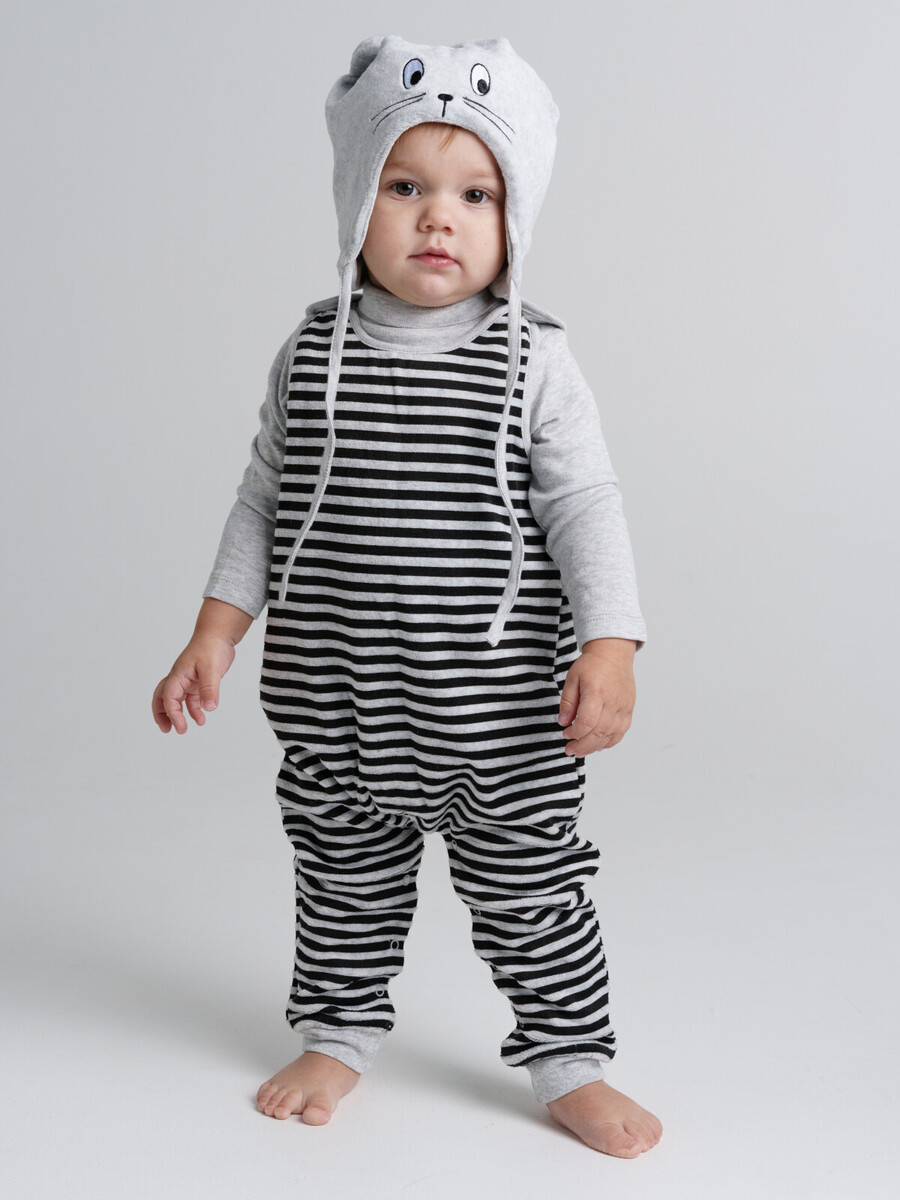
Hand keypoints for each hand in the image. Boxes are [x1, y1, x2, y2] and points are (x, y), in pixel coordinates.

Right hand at [151, 633, 236, 733]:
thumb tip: (209, 708)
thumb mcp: (212, 668)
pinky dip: (194, 709)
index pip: (169, 698)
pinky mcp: (198, 681)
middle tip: (166, 729)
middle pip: (162, 698)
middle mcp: (180, 678)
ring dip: (178, 714)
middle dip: (162, 715)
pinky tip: (201, 717)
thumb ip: (210, 688)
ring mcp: (188, 680)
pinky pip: (191, 698)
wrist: (218, 634)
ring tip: (184, 729)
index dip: (173, 714)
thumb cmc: (211, 646)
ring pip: (176, 699)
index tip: (181, 727)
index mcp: (178, 674)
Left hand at [557, 638, 636, 755]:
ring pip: (610, 736)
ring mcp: (623, 707)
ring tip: (581, 751)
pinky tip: (598, 745)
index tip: (565, 734)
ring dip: (594, 747)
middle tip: (570, 750)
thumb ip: (567, 702)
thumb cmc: (592, 664)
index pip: (587, 722)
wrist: (613, 654)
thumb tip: (563, 722)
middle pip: (599, 733)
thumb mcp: (572, 679)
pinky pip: (621, 732)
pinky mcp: (629, 709)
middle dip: (582, 746)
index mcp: (596, 692)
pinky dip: (609, 742)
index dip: (575, 733)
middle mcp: (613, 702)